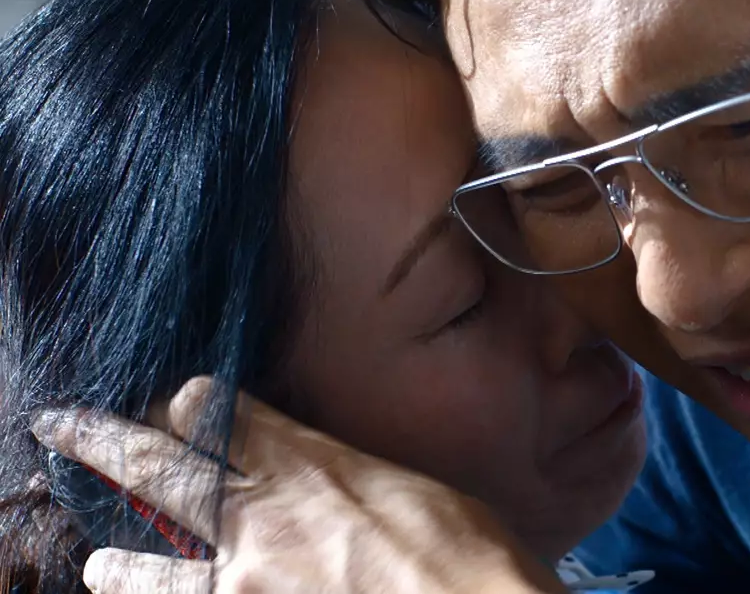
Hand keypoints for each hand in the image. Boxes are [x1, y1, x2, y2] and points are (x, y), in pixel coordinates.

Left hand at [32, 376, 565, 593]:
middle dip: (101, 439)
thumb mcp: (410, 487)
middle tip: (58, 424)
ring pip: (139, 568)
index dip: (187, 402)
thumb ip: (345, 478)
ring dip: (116, 566)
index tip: (178, 403)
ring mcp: (240, 589)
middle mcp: (258, 522)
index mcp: (308, 468)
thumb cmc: (463, 556)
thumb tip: (322, 481)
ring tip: (100, 566)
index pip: (215, 410)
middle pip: (156, 467)